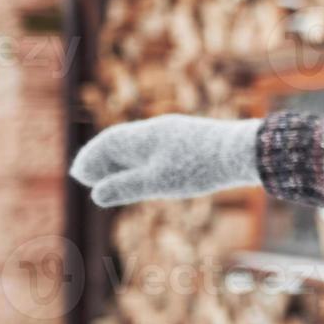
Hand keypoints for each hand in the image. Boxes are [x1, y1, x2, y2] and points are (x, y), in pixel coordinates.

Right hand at [70, 114, 262, 206]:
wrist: (242, 151)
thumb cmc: (199, 168)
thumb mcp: (158, 182)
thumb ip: (126, 186)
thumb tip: (97, 193)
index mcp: (143, 136)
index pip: (107, 144)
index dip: (91, 159)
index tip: (80, 175)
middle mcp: (157, 130)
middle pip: (121, 142)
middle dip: (103, 159)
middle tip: (88, 177)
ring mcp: (175, 134)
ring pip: (141, 145)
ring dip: (123, 160)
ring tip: (114, 177)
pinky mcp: (192, 140)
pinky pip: (158, 148)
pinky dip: (143, 160)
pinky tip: (149, 172)